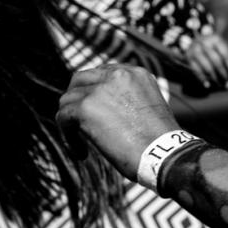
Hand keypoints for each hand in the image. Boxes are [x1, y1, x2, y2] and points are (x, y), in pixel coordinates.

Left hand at [58, 65, 178, 181]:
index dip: (94, 92)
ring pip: (68, 99)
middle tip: (79, 123)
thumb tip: (105, 109)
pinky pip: (63, 116)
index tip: (95, 111)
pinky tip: (81, 152)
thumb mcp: (149, 108)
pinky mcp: (85, 107)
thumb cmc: (160, 142)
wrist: (164, 154)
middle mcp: (117, 75)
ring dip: (71, 121)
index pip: (102, 73)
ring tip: (83, 143)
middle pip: (80, 80)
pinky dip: (68, 136)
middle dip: (77, 100)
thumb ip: (127, 99)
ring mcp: (99, 89)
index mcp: (135, 73)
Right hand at [184, 32, 227, 90]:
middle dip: (223, 74)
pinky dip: (202, 79)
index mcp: (215, 39)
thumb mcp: (220, 46)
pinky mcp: (189, 57)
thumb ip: (227, 58)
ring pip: (207, 67)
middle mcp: (204, 43)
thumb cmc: (212, 46)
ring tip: (220, 85)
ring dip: (214, 78)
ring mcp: (195, 50)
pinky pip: (196, 70)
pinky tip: (208, 85)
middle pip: (216, 61)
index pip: (225, 54)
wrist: (194, 40)